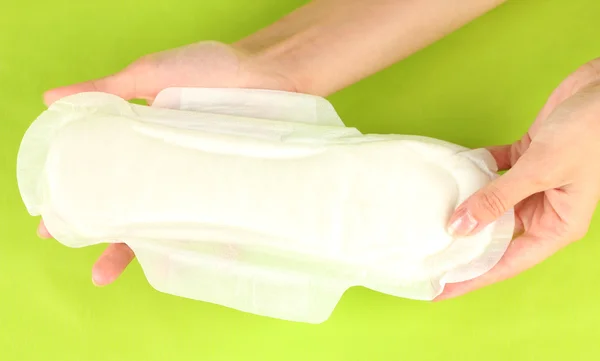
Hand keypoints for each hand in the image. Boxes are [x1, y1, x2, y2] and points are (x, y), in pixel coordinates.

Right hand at [38, 41, 296, 285]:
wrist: (267, 71)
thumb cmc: (210, 69)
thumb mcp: (153, 74)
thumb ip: (106, 89)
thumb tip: (50, 100)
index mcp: (144, 143)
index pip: (106, 178)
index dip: (82, 203)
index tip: (54, 228)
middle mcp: (169, 168)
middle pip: (139, 213)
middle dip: (117, 244)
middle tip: (98, 271)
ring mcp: (201, 180)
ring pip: (174, 225)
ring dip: (157, 254)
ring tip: (149, 272)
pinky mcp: (231, 187)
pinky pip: (219, 224)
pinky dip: (212, 246)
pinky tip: (199, 265)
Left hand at [437, 59, 599, 299]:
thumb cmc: (591, 133)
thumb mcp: (541, 171)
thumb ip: (498, 199)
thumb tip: (459, 227)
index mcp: (557, 225)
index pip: (507, 262)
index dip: (473, 277)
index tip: (442, 288)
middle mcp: (546, 209)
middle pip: (497, 236)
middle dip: (465, 245)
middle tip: (429, 253)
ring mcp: (536, 184)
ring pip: (494, 203)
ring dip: (467, 205)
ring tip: (432, 216)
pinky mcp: (529, 158)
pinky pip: (496, 170)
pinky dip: (477, 169)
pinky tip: (456, 169)